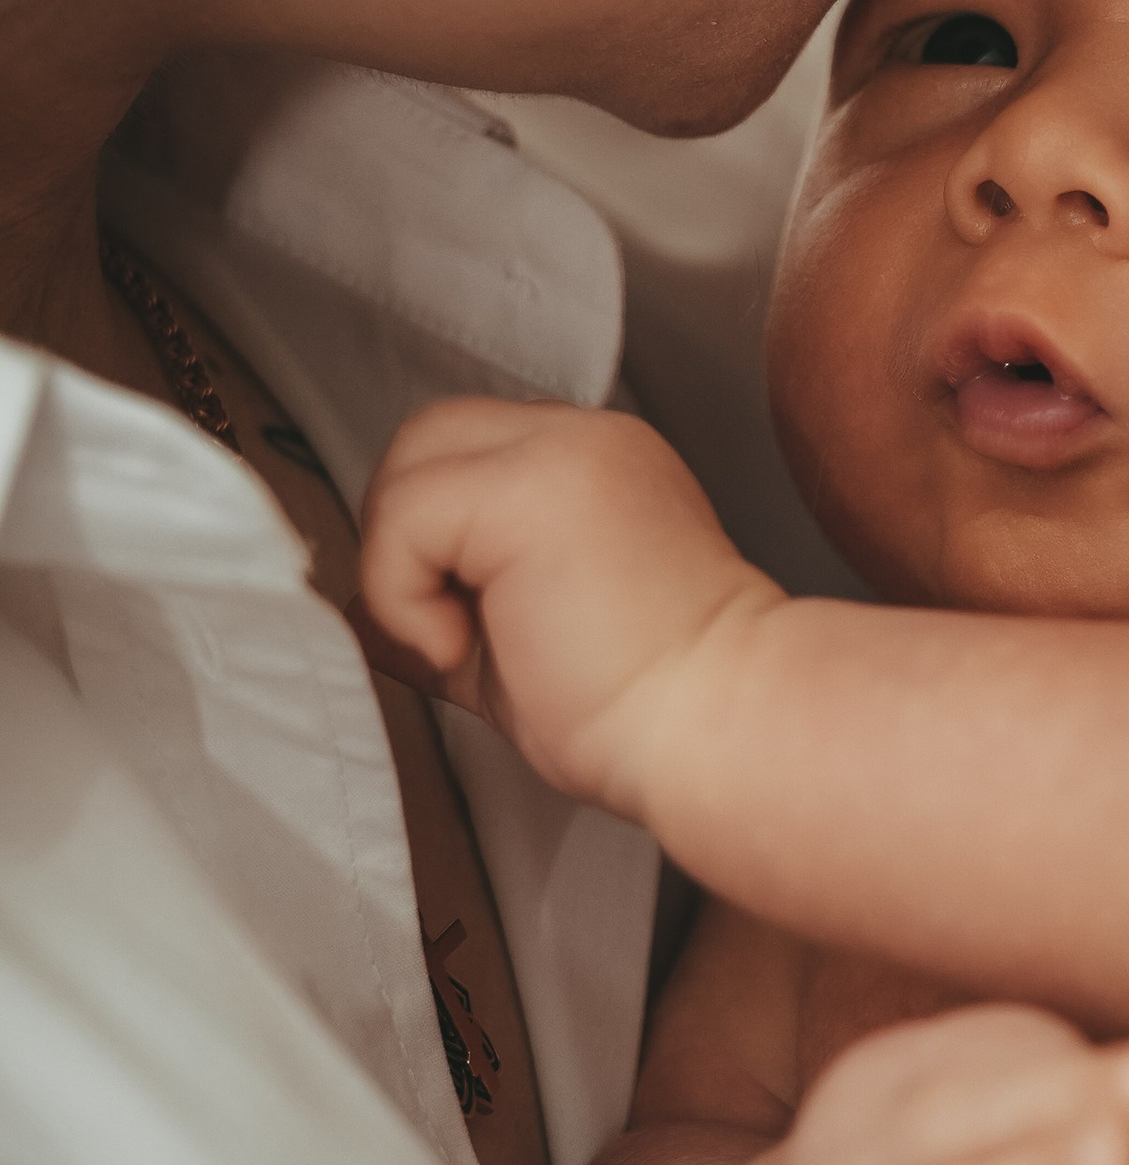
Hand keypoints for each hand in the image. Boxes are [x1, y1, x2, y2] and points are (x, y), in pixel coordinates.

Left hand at [358, 397, 774, 813]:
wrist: (722, 726)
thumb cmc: (649, 712)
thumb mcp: (525, 645)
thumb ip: (453, 610)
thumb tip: (372, 619)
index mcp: (599, 468)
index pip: (469, 453)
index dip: (435, 537)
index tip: (457, 626)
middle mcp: (587, 440)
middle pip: (428, 438)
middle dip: (404, 535)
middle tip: (442, 627)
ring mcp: (563, 452)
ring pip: (408, 467)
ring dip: (404, 566)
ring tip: (463, 640)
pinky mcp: (529, 489)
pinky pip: (405, 516)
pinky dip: (405, 593)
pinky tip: (466, 647)